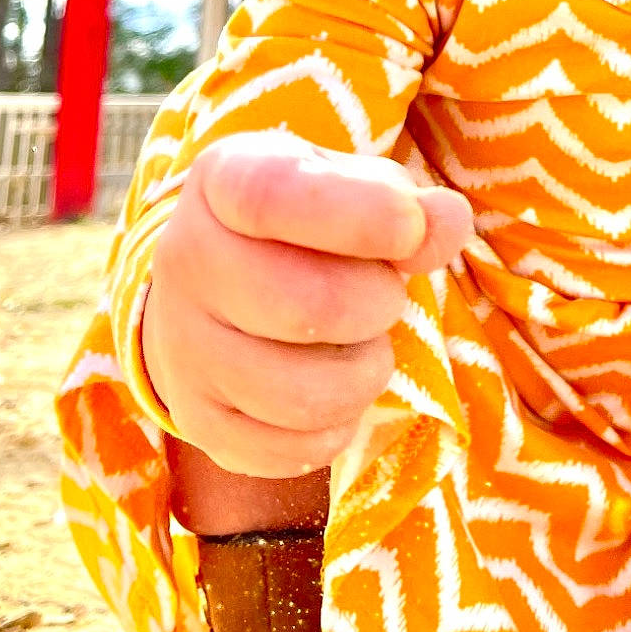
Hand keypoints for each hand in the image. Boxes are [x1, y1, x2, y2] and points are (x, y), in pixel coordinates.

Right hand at [139, 131, 474, 477]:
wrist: (223, 283)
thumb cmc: (308, 225)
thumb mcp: (352, 188)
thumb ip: (405, 204)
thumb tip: (447, 223)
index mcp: (223, 182)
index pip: (274, 198)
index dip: (360, 218)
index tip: (410, 229)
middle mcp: (184, 261)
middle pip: (308, 308)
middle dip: (378, 304)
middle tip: (383, 295)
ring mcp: (183, 350)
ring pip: (306, 395)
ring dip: (365, 371)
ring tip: (360, 342)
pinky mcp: (200, 424)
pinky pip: (297, 450)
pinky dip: (338, 425)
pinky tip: (330, 381)